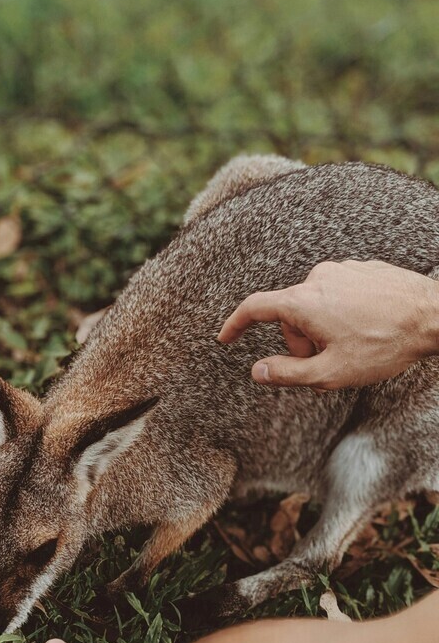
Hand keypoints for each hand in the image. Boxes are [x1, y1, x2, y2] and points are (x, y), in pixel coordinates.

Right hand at [217, 259, 438, 388]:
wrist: (435, 317)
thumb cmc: (383, 346)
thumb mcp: (330, 373)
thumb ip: (287, 374)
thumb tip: (257, 372)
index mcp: (303, 302)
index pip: (254, 308)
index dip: (234, 324)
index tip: (225, 337)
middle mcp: (318, 278)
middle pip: (291, 314)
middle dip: (300, 342)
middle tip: (326, 363)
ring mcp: (343, 269)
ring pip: (315, 305)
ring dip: (323, 329)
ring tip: (352, 347)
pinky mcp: (364, 268)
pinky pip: (339, 294)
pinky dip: (342, 314)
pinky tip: (367, 329)